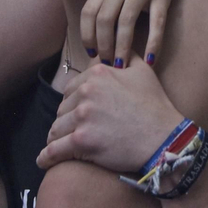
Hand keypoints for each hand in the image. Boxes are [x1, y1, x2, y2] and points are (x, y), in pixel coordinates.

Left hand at [37, 61, 182, 171]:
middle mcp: (87, 92)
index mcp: (98, 74)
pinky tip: (43, 161)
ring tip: (56, 147)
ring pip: (56, 129)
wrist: (164, 138)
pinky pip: (54, 150)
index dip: (73, 103)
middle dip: (65, 121)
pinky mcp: (81, 141)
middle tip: (72, 132)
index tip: (76, 113)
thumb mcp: (143, 71)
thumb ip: (125, 55)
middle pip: (62, 109)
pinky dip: (46, 157)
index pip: (71, 89)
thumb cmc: (155, 106)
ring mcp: (83, 116)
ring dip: (56, 139)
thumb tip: (116, 46)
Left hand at [80, 0, 188, 67]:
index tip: (91, 53)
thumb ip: (107, 1)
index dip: (87, 35)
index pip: (88, 12)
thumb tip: (99, 35)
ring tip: (123, 66)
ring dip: (122, 47)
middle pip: (104, 20)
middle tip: (108, 65)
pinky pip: (156, 22)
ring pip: (126, 22)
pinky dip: (153, 43)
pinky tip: (151, 60)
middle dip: (103, 46)